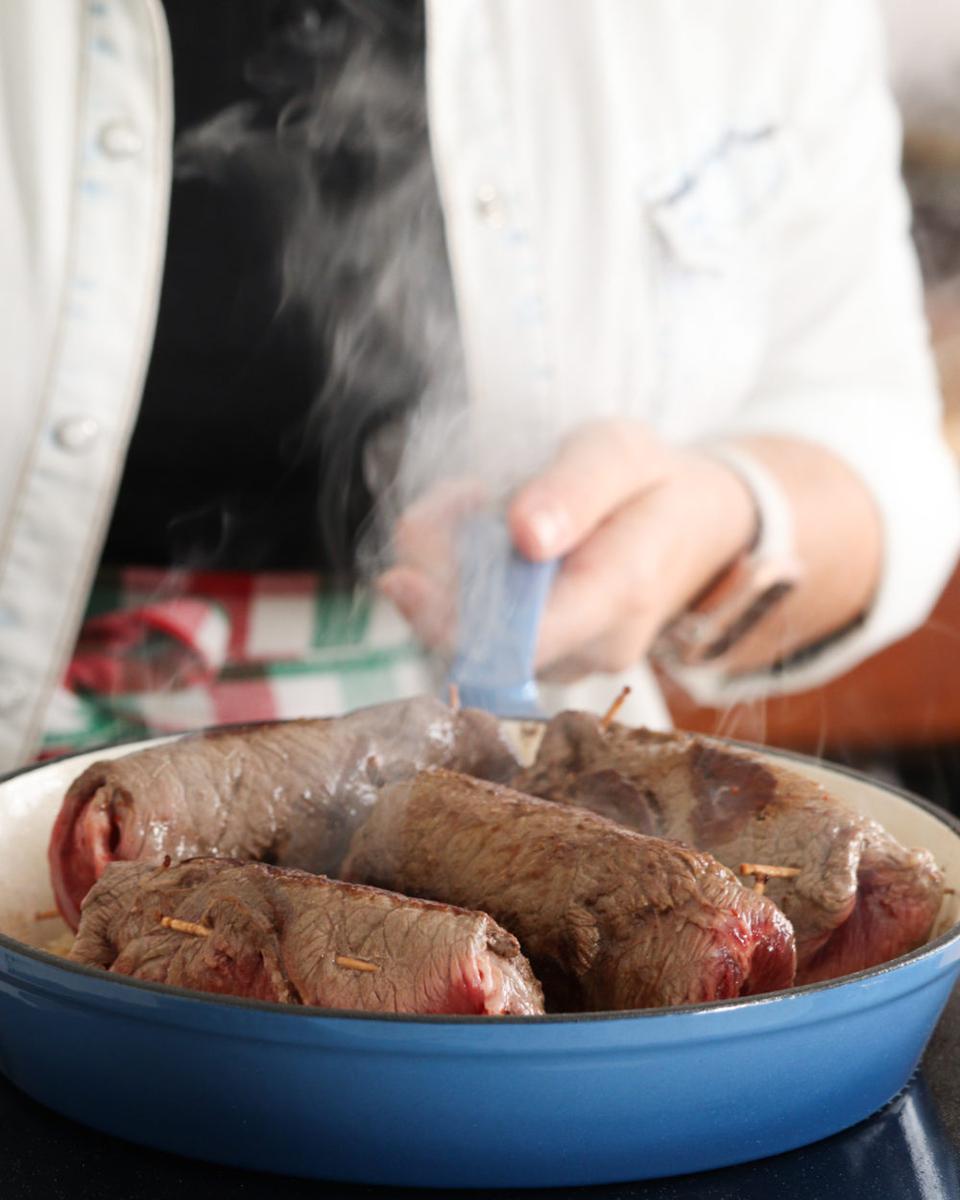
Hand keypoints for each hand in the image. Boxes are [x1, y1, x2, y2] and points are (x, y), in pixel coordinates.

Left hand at [379, 420, 756, 681]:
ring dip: (449, 575)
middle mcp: (592, 647)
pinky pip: (481, 636)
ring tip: (481, 505)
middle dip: (441, 575)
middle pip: (480, 644)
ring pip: (471, 641)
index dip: (450, 616)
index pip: (523, 638)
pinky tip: (484, 539)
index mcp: (619, 594)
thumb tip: (525, 533)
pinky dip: (462, 588)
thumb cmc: (652, 484)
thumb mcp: (622, 452)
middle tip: (459, 499)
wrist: (691, 526)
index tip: (401, 577)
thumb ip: (576, 487)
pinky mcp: (545, 661)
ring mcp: (568, 662)